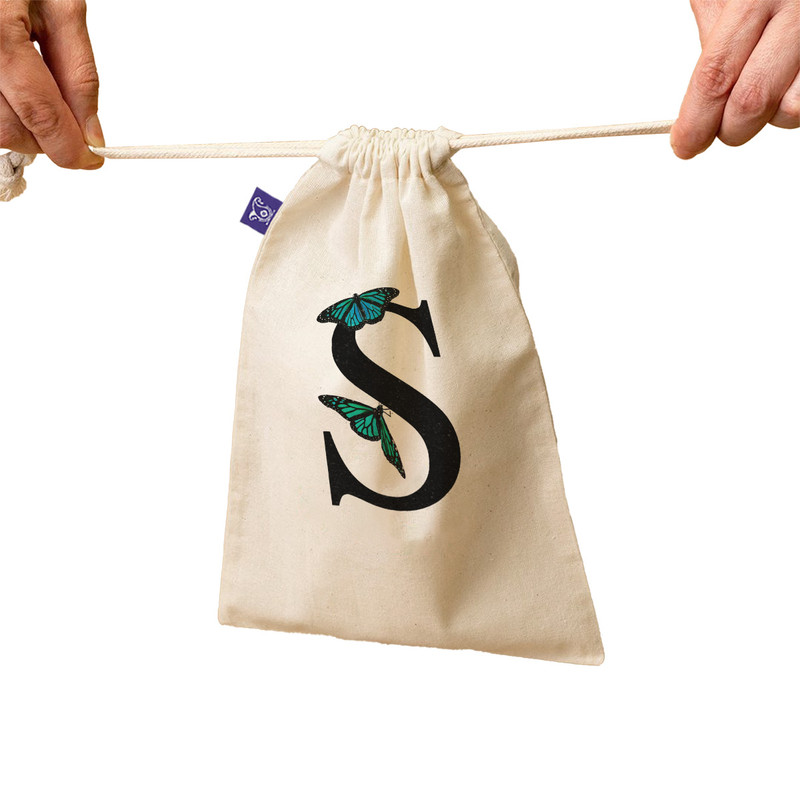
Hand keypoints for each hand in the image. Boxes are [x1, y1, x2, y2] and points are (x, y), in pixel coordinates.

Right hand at [0, 0, 102, 168]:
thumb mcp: (61, 6)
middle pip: (8, 128)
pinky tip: (15, 88)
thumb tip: (91, 132)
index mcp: (0, 33)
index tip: (92, 159)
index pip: (40, 113)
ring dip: (22, 127)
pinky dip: (4, 109)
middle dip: (46, 140)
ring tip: (37, 94)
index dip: (69, 148)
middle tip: (69, 126)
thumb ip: (79, 73)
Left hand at [671, 0, 799, 157]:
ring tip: (764, 84)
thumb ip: (714, 41)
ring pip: (791, 111)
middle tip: (720, 127)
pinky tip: (787, 79)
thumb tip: (696, 107)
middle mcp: (798, 11)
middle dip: (729, 129)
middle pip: (752, 101)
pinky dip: (793, 101)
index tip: (685, 145)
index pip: (716, 76)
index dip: (696, 121)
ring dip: (771, 115)